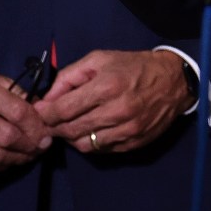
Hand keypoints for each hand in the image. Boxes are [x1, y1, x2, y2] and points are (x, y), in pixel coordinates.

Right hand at [0, 63, 53, 175]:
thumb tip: (41, 114)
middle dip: (30, 146)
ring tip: (27, 156)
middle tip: (40, 148)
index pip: (16, 113)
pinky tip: (6, 161)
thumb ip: (17, 94)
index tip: (46, 135)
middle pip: (6, 138)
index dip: (36, 127)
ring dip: (16, 160)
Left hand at [39, 49, 192, 155]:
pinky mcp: (134, 143)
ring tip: (68, 127)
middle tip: (47, 123)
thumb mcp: (99, 60)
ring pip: (84, 145)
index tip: (37, 113)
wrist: (173, 81)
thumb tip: (47, 98)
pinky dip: (90, 143)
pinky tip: (88, 131)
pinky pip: (102, 150)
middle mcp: (117, 111)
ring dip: (70, 138)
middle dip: (53, 127)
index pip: (63, 109)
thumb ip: (70, 77)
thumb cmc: (133, 66)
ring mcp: (127, 130)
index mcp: (107, 86)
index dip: (44, 114)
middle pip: (70, 130)